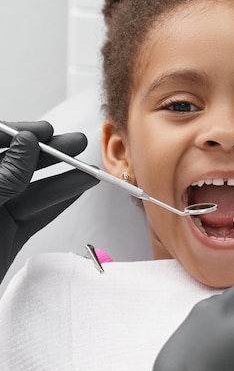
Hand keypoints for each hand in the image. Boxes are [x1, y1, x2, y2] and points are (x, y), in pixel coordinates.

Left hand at [0, 121, 98, 281]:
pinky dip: (56, 205)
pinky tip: (76, 192)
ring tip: (88, 172)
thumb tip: (26, 145)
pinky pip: (34, 218)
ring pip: (29, 193)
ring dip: (61, 181)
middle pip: (14, 166)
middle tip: (75, 144)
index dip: (18, 134)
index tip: (45, 131)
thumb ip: (4, 177)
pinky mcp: (3, 239)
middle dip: (47, 155)